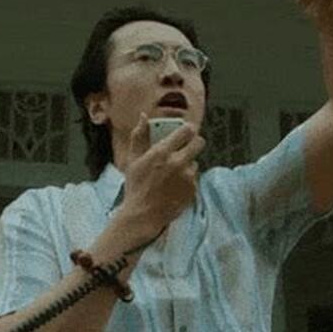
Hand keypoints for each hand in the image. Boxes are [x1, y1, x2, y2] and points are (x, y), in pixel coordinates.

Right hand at [119, 113, 205, 239]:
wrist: (143, 215)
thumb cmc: (136, 186)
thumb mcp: (133, 159)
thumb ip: (139, 136)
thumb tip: (144, 116)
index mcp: (162, 152)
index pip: (186, 131)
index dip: (188, 129)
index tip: (186, 131)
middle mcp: (178, 163)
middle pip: (199, 143)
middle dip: (194, 143)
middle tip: (187, 147)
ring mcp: (187, 177)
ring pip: (195, 161)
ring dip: (188, 164)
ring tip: (173, 174)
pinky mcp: (193, 189)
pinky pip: (194, 177)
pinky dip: (187, 179)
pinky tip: (175, 186)